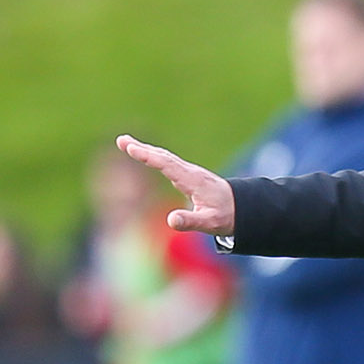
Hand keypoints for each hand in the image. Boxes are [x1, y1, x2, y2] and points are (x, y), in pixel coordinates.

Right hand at [115, 135, 234, 235]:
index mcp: (192, 181)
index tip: (131, 148)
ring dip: (146, 150)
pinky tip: (147, 155)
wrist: (242, 207)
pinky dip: (155, 156)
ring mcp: (190, 172)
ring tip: (127, 144)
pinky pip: (168, 162)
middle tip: (121, 140)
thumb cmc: (225, 216)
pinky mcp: (190, 175)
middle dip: (141, 148)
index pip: (166, 165)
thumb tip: (170, 220)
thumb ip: (190, 221)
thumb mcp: (208, 223)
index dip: (148, 156)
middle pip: (163, 156)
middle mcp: (190, 172)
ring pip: (165, 157)